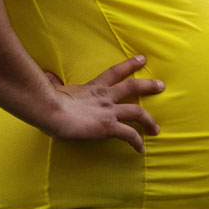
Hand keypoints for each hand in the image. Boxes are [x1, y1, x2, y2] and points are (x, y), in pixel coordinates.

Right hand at [42, 55, 164, 152]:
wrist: (50, 110)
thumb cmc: (47, 100)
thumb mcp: (54, 87)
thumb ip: (55, 82)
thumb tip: (47, 76)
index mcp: (92, 87)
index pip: (114, 72)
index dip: (130, 65)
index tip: (141, 59)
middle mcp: (104, 96)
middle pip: (132, 87)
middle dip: (148, 86)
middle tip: (161, 85)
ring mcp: (108, 111)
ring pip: (137, 111)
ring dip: (149, 120)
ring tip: (157, 129)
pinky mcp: (108, 126)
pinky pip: (129, 135)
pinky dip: (137, 142)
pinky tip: (141, 149)